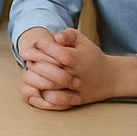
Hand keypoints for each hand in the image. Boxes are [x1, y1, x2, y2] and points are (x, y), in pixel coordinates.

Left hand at [20, 28, 136, 109]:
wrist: (110, 78)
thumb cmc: (92, 57)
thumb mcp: (83, 41)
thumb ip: (69, 34)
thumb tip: (55, 36)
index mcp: (75, 58)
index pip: (53, 51)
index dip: (41, 47)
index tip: (33, 45)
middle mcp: (73, 75)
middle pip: (48, 69)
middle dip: (35, 62)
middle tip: (26, 58)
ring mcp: (73, 89)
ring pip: (49, 86)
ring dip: (36, 78)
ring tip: (30, 71)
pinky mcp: (73, 100)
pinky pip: (54, 100)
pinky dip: (44, 94)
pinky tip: (38, 86)